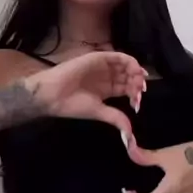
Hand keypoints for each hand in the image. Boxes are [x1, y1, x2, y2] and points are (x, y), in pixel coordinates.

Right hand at [24, 51, 146, 139]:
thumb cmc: (73, 105)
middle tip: (139, 93)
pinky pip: (119, 56)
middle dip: (137, 84)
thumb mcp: (99, 112)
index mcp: (107, 89)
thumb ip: (117, 119)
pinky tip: (134, 72)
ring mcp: (104, 66)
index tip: (137, 104)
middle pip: (129, 76)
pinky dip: (130, 63)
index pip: (127, 88)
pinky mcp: (99, 57)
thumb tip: (131, 135)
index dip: (135, 95)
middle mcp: (107, 76)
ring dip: (136, 73)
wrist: (53, 95)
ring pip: (127, 66)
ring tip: (137, 83)